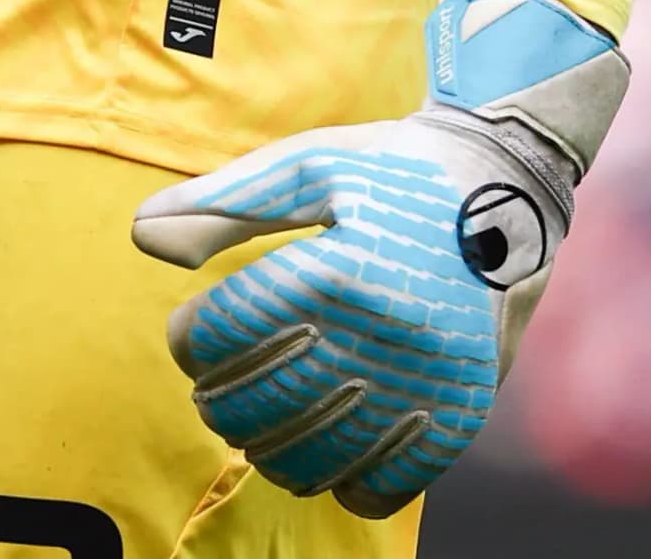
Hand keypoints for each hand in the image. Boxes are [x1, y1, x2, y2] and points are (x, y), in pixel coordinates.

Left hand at [130, 0, 626, 514]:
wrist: (508, 189)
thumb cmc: (393, 173)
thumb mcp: (309, 165)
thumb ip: (223, 201)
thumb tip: (142, 237)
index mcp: (339, 268)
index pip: (225, 334)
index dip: (188, 340)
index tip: (188, 333)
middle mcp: (385, 333)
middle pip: (261, 404)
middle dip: (216, 400)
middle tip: (212, 384)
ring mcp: (427, 382)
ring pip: (314, 456)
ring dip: (265, 447)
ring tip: (256, 421)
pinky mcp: (460, 412)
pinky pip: (386, 485)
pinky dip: (341, 483)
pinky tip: (322, 454)